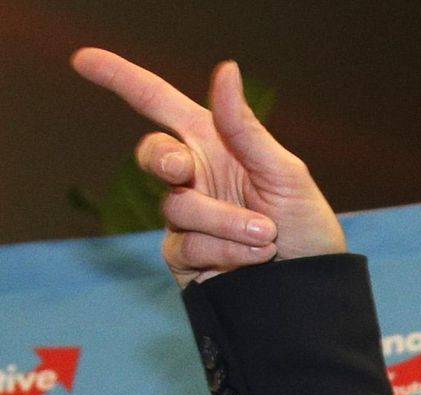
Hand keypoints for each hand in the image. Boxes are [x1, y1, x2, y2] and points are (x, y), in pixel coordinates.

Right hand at [71, 48, 345, 286]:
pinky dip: (225, 249)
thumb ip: (246, 129)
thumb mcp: (285, 174)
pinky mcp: (184, 257)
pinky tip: (257, 257)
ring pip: (178, 206)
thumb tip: (226, 69)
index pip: (160, 105)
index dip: (121, 80)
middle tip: (183, 169)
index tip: (83, 60)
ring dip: (227, 221)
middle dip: (162, 159)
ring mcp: (186, 218)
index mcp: (216, 145)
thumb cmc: (306, 224)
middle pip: (153, 154)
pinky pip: (186, 245)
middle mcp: (195, 177)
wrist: (313, 284)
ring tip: (267, 234)